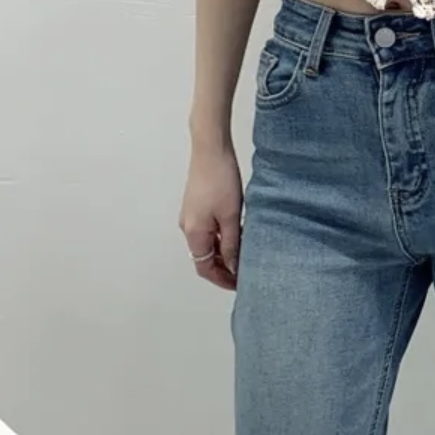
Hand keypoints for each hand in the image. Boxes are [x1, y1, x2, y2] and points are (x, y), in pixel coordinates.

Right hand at [179, 143, 242, 290]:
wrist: (211, 150)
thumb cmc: (221, 180)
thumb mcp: (231, 216)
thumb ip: (232, 244)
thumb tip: (233, 267)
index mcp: (194, 233)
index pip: (204, 267)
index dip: (222, 279)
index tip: (239, 284)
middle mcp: (188, 227)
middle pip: (204, 257)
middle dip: (224, 267)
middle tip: (246, 272)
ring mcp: (191, 216)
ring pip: (207, 244)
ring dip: (224, 252)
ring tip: (246, 255)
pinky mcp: (197, 205)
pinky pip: (208, 230)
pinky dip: (221, 238)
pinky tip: (238, 234)